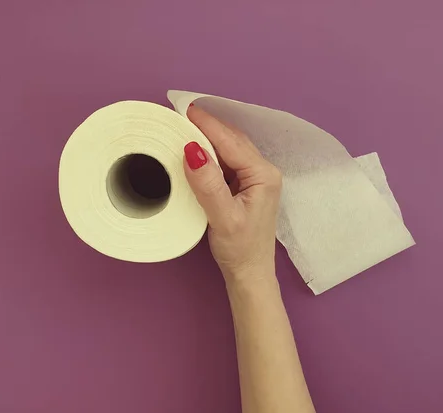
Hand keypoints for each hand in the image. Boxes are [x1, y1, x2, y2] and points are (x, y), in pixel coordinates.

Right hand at [183, 105, 281, 282]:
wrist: (250, 273)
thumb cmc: (240, 250)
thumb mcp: (223, 218)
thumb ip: (208, 185)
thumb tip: (192, 151)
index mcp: (263, 175)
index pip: (230, 141)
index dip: (206, 124)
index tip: (184, 110)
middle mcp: (263, 172)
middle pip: (232, 140)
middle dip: (207, 127)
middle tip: (179, 116)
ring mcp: (256, 178)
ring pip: (230, 149)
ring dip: (208, 138)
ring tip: (184, 128)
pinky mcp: (246, 186)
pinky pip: (227, 161)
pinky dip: (211, 154)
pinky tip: (196, 152)